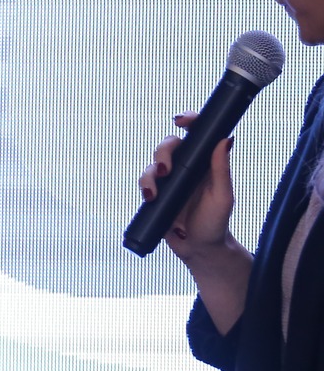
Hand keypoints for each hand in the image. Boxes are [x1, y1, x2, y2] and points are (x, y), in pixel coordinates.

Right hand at [137, 112, 237, 262]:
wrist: (199, 249)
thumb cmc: (215, 223)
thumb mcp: (222, 196)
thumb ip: (221, 169)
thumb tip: (225, 140)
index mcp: (205, 164)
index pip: (196, 135)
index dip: (188, 121)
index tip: (180, 120)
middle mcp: (186, 168)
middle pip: (168, 146)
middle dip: (162, 152)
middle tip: (166, 169)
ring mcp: (169, 181)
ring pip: (152, 164)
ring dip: (150, 174)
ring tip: (154, 192)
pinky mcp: (156, 194)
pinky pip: (144, 182)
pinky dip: (144, 186)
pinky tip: (150, 197)